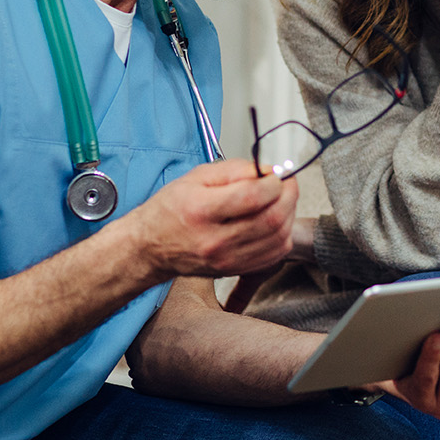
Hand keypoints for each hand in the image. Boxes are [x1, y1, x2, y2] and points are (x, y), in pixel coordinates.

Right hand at [124, 158, 296, 279]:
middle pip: (271, 219)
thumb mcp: (194, 177)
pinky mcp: (235, 270)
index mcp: (202, 210)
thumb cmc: (169, 211)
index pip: (252, 196)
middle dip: (289, 195)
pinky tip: (277, 221)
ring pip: (278, 238)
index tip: (275, 173)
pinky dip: (283, 235)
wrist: (150, 248)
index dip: (274, 181)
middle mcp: (215, 240)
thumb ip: (233, 170)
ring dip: (289, 214)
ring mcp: (227, 259)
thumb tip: (265, 170)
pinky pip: (274, 255)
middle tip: (286, 183)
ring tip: (282, 199)